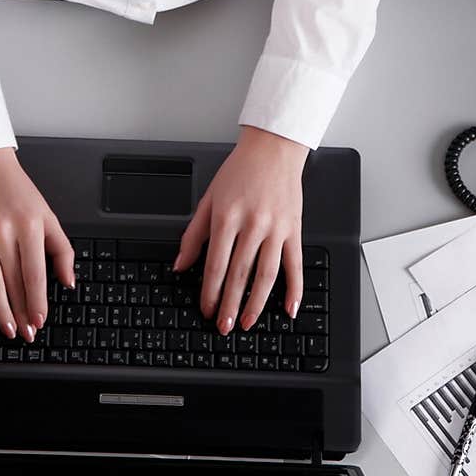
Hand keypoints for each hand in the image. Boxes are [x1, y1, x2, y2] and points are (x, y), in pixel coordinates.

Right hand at [0, 147, 74, 342]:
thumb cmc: (17, 192)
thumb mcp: (47, 214)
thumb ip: (61, 249)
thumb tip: (68, 282)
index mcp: (29, 225)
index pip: (34, 273)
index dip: (37, 301)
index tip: (40, 320)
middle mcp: (4, 232)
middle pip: (13, 283)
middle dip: (21, 313)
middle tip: (27, 333)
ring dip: (1, 312)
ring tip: (9, 329)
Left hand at [172, 126, 308, 334]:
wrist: (272, 149)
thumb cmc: (239, 172)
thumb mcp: (209, 199)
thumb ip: (193, 235)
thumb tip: (180, 265)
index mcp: (227, 217)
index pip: (215, 264)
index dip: (209, 291)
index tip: (206, 308)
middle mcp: (252, 224)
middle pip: (239, 273)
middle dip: (229, 304)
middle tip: (223, 326)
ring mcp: (275, 229)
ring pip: (266, 274)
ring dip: (256, 303)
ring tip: (247, 322)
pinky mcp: (294, 229)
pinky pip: (295, 264)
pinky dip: (294, 289)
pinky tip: (289, 309)